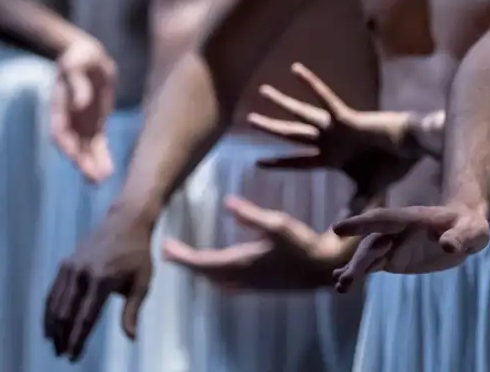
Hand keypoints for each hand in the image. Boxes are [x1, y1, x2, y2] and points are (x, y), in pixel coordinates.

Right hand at [45, 209, 153, 358]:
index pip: (86, 317)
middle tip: (62, 354)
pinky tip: (49, 324)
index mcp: (102, 280)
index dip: (78, 339)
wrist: (125, 221)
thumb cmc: (137, 253)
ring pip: (55, 303)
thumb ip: (132, 310)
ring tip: (54, 344)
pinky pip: (53, 291)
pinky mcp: (65, 263)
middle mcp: (83, 274)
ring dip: (52, 326)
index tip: (73, 356)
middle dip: (63, 337)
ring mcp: (71, 267)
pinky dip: (49, 310)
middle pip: (66, 313)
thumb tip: (131, 337)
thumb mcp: (142, 281)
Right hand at [50, 36, 116, 181]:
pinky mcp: (95, 123)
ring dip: (93, 165)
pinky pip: (98, 144)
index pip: (60, 130)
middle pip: (73, 146)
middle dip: (82, 162)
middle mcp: (69, 119)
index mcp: (60, 106)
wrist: (86, 55)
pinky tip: (108, 172)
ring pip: (86, 149)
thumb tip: (80, 104)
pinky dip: (102, 158)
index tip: (74, 155)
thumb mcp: (77, 64)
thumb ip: (78, 84)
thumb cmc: (78, 57)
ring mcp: (81, 123)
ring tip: (101, 181)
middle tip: (94, 178)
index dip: (67, 144)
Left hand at [161, 195, 349, 290]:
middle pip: (206, 273)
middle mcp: (242, 277)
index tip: (165, 248)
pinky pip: (227, 284)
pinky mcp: (259, 286)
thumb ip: (251, 215)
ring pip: (216, 281)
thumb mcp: (278, 223)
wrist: (324, 267)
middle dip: (187, 263)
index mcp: (242, 262)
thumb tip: (227, 203)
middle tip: (170, 251)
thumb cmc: (302, 243)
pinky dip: (215, 275)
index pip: (203, 262)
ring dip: (200, 270)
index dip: (183, 256)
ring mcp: (251, 284)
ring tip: (188, 258)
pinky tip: (218, 270)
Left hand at [251, 63, 419, 206]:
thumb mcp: (367, 191)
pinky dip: (311, 85)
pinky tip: (296, 70)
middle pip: (293, 135)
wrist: (411, 148)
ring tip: (263, 91)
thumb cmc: (392, 166)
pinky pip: (325, 99)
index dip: (279, 163)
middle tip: (250, 119)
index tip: (258, 162)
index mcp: (331, 159)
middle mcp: (329, 141)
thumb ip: (353, 206)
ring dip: (283, 104)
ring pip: (302, 115)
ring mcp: (335, 128)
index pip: (298, 162)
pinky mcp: (346, 117)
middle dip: (271, 129)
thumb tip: (342, 231)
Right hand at [329, 203, 489, 292]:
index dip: (361, 224)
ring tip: (341, 287)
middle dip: (358, 261)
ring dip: (353, 270)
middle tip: (344, 282)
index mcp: (411, 218)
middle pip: (372, 244)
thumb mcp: (472, 231)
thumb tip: (449, 245)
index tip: (337, 229)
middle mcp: (396, 231)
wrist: (463, 229)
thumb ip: (460, 237)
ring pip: (368, 256)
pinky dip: (356, 272)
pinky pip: (372, 265)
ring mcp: (392, 244)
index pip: (383, 220)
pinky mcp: (393, 259)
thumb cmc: (469, 226)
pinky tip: (340, 282)